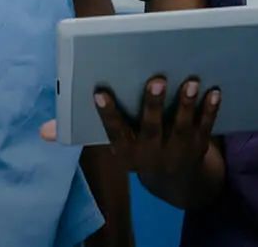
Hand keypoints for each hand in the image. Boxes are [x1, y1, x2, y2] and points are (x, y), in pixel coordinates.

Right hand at [62, 76, 219, 198]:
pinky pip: (206, 128)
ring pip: (182, 127)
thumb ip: (80, 132)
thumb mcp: (112, 144)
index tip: (99, 91)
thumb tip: (43, 132)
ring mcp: (177, 153)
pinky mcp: (199, 148)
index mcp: (125, 151)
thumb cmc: (137, 146)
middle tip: (156, 78)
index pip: (114, 132)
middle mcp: (151, 155)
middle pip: (151, 129)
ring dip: (186, 104)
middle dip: (152, 104)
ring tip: (190, 79)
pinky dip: (210, 110)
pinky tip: (214, 90)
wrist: (177, 180)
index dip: (106, 113)